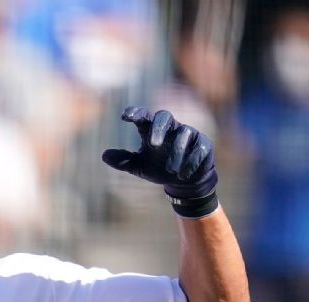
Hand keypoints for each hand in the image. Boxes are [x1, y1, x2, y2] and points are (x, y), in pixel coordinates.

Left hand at [102, 107, 216, 201]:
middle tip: (152, 144)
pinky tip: (184, 174)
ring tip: (171, 170)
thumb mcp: (140, 167)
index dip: (135, 113)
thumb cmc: (160, 169)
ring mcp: (189, 134)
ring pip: (184, 133)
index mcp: (153, 130)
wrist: (184, 182)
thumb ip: (124, 161)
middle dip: (158, 127)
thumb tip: (104, 155)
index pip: (144, 116)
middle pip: (165, 116)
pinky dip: (192, 160)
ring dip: (177, 152)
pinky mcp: (204, 144)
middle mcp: (171, 128)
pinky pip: (200, 147)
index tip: (125, 116)